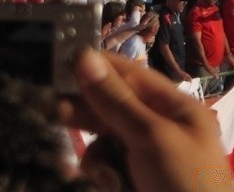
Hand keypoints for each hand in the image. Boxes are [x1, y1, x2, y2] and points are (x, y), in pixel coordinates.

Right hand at [70, 50, 233, 191]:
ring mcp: (147, 157)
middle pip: (112, 106)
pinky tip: (109, 185)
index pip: (129, 74)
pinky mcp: (134, 180)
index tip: (58, 61)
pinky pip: (106, 166)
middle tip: (49, 109)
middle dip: (85, 111)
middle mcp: (160, 127)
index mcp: (175, 108)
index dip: (96, 67)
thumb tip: (81, 55)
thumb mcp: (151, 137)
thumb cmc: (184, 183)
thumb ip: (114, 99)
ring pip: (103, 139)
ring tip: (102, 174)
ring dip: (96, 153)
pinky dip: (102, 174)